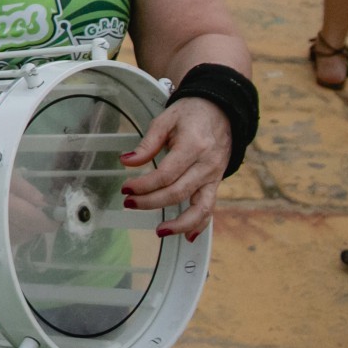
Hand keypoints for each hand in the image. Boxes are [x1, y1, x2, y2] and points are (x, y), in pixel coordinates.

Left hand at [120, 96, 231, 238]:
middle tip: (129, 203)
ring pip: (201, 208)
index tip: (126, 188)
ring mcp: (214, 177)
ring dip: (180, 223)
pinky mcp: (216, 183)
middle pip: (179, 192)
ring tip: (159, 231)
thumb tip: (127, 161)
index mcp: (193, 147)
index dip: (144, 185)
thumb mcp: (165, 120)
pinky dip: (200, 224)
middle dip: (152, 202)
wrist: (221, 110)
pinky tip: (187, 236)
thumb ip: (147, 143)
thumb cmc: (190, 114)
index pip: (166, 174)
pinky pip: (210, 208)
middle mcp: (207, 165)